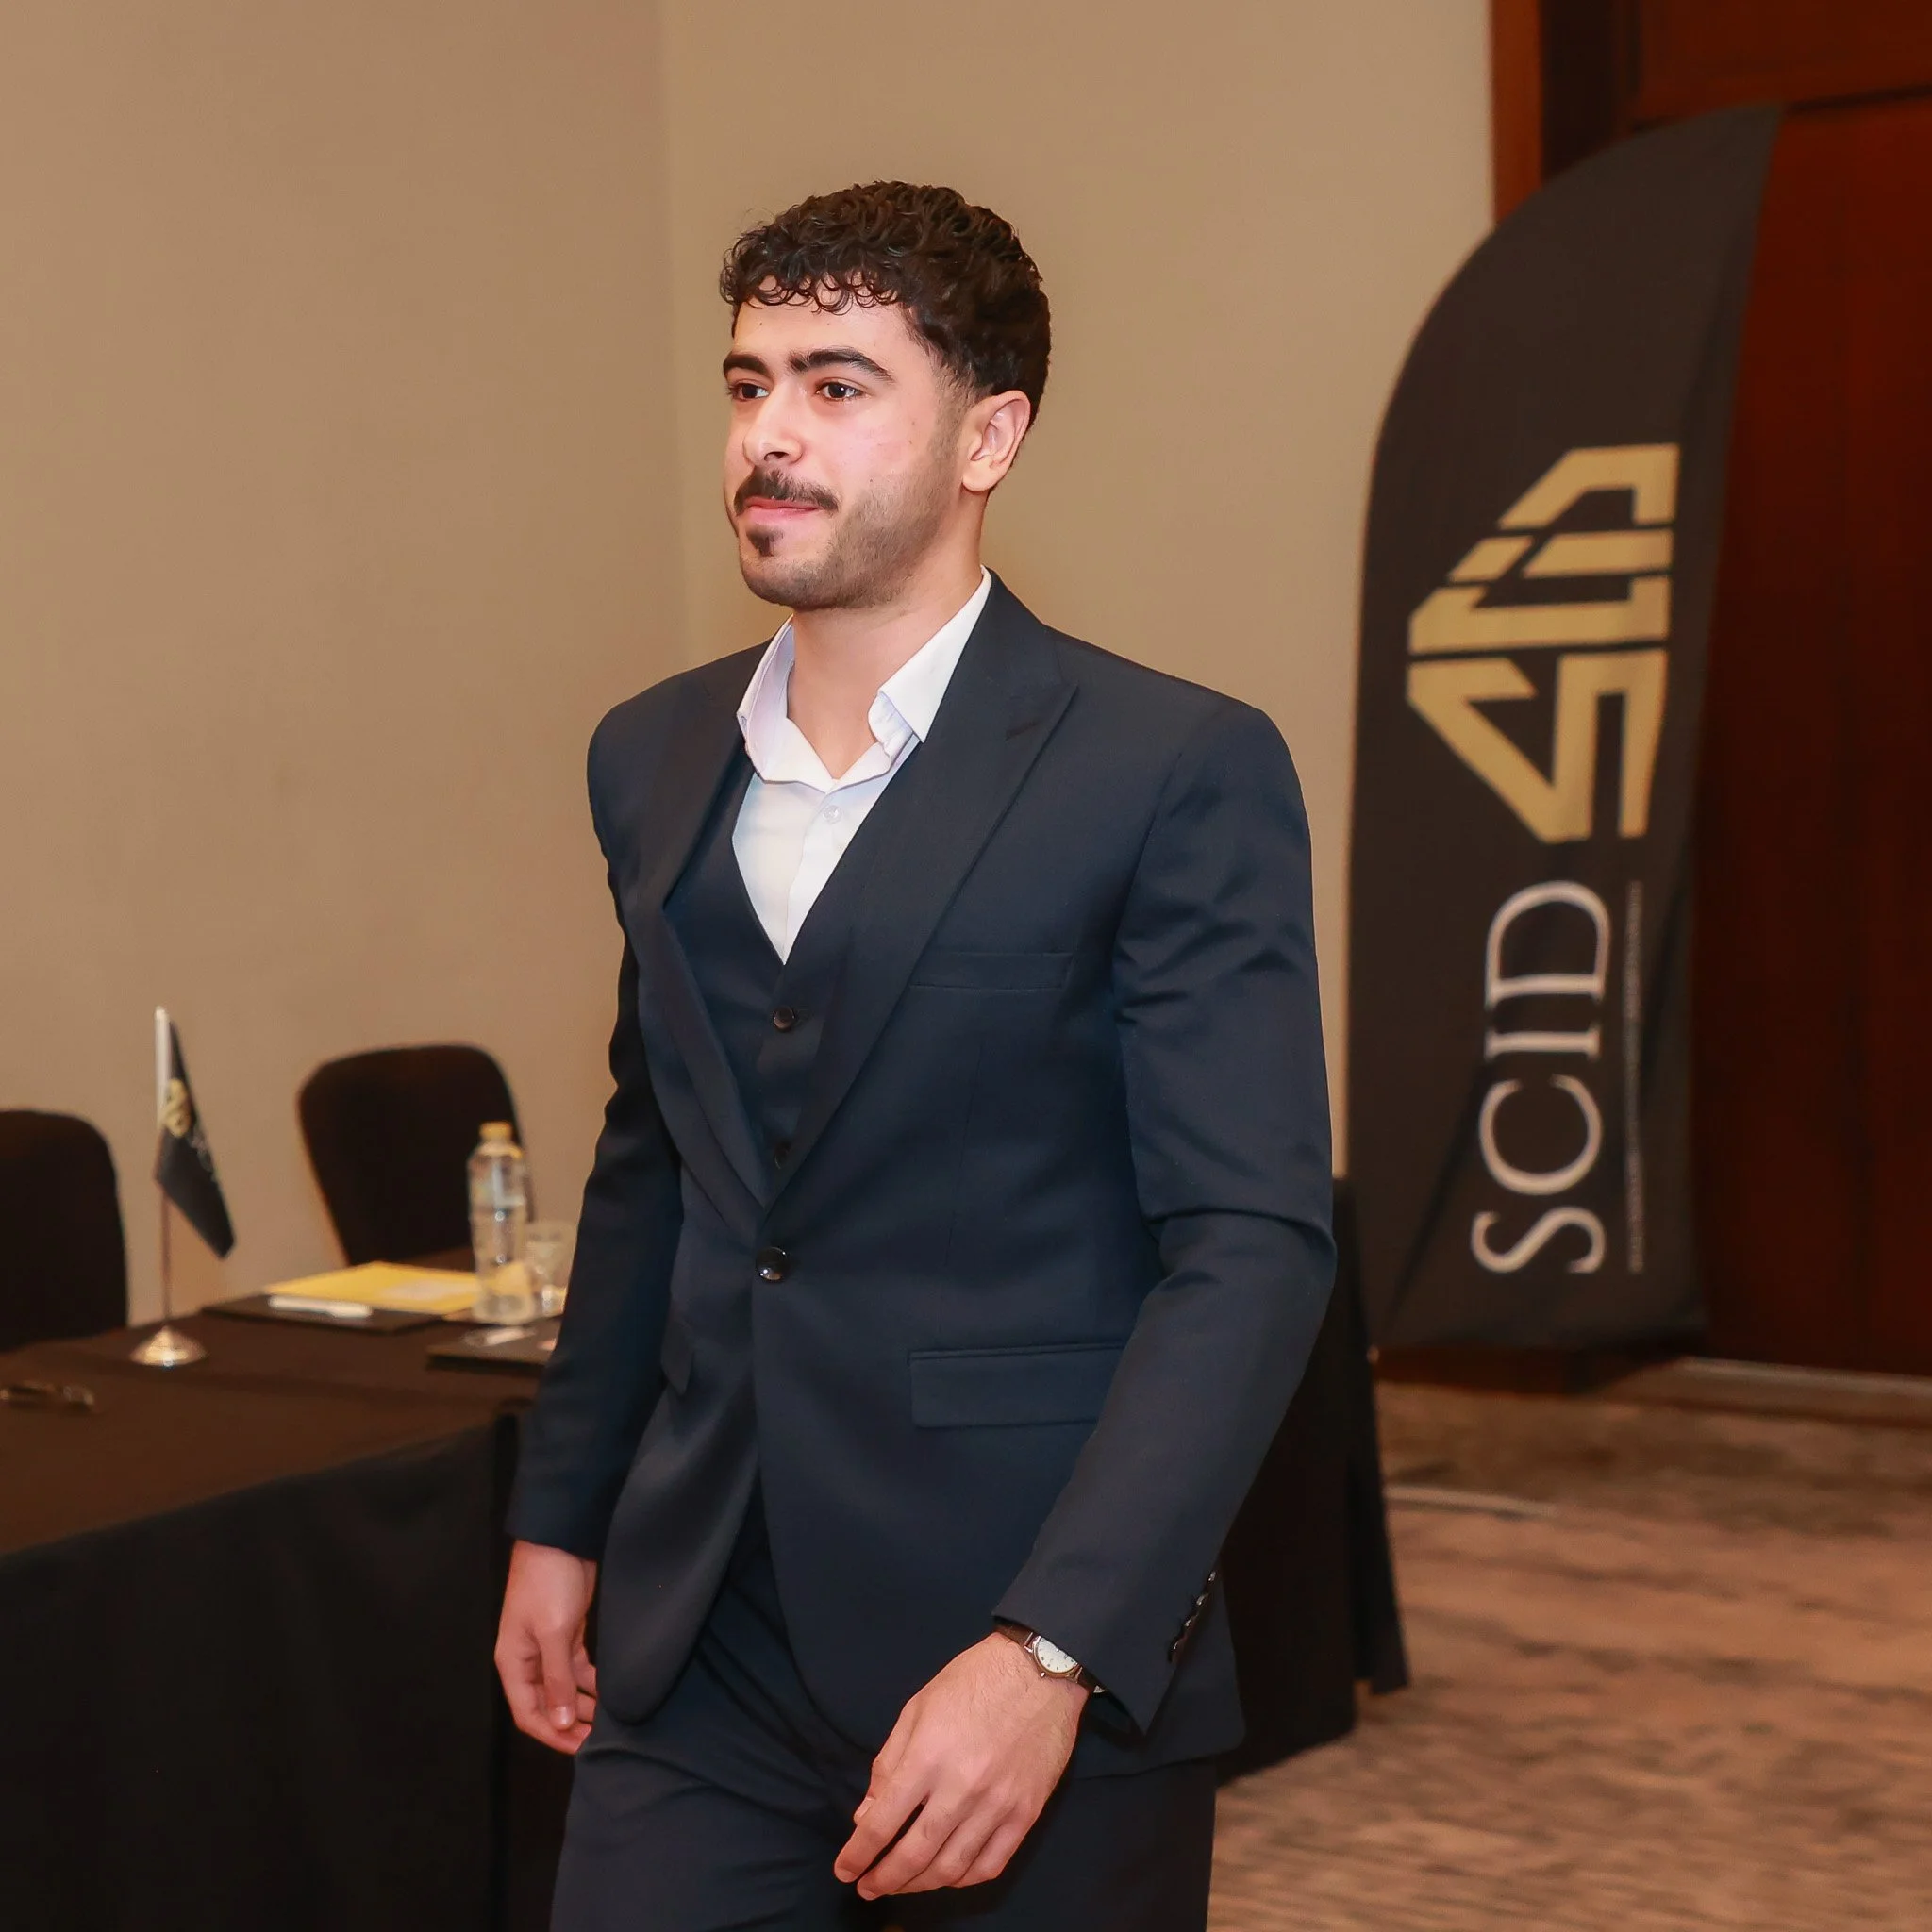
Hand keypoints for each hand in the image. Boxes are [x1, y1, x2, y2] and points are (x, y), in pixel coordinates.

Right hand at [495, 1539, 598, 1753]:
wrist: (560, 1538)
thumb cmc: (549, 1583)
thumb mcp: (553, 1633)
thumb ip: (557, 1679)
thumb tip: (561, 1722)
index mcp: (514, 1664)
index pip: (529, 1714)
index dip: (553, 1735)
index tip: (582, 1749)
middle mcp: (528, 1660)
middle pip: (547, 1705)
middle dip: (572, 1724)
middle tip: (603, 1739)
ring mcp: (548, 1646)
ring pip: (566, 1688)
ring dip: (585, 1704)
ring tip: (612, 1721)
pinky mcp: (568, 1632)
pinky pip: (578, 1668)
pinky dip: (592, 1681)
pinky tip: (612, 1691)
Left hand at [833, 1632, 1087, 1899]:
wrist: (1039, 1670)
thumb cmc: (972, 1680)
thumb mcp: (918, 1708)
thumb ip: (889, 1763)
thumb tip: (866, 1815)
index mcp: (927, 1757)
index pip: (882, 1823)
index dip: (858, 1854)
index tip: (844, 1870)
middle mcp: (961, 1788)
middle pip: (914, 1854)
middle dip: (884, 1879)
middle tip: (867, 1889)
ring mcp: (997, 1805)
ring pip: (951, 1868)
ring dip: (919, 1886)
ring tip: (900, 1886)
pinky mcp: (1025, 1814)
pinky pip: (991, 1864)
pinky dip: (963, 1879)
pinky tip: (946, 1876)